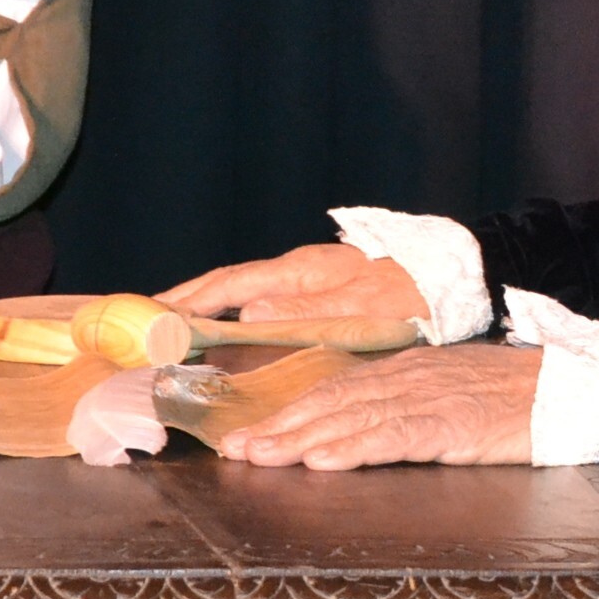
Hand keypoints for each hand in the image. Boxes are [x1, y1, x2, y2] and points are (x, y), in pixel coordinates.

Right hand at [162, 241, 426, 326]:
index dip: (187, 299)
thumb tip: (246, 315)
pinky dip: (238, 312)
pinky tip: (234, 328)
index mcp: (299, 271)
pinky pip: (266, 300)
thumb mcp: (357, 311)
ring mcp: (310, 278)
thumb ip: (301, 312)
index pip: (228, 284)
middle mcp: (298, 270)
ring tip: (178, 323)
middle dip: (188, 298)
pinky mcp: (324, 290)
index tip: (150, 312)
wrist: (451, 278)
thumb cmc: (408, 296)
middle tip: (148, 318)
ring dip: (210, 305)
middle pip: (229, 283)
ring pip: (246, 290)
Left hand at [214, 343, 540, 468]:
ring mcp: (427, 401)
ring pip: (348, 419)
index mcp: (404, 372)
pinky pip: (391, 437)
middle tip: (233, 449)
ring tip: (259, 456)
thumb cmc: (512, 396)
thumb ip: (405, 403)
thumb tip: (359, 424)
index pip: (332, 390)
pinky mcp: (450, 425)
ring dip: (298, 439)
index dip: (286, 412)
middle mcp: (406, 380)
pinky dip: (351, 448)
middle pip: (328, 403)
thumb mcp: (448, 391)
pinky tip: (321, 460)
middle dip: (277, 427)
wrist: (569, 389)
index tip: (247, 433)